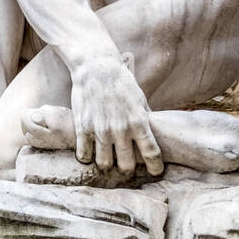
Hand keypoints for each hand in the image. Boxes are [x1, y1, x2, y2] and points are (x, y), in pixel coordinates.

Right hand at [70, 55, 163, 176]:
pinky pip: (84, 155)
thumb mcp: (139, 99)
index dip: (155, 167)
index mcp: (138, 122)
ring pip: (104, 164)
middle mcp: (120, 130)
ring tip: (107, 159)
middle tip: (126, 164)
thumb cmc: (120, 81)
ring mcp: (100, 130)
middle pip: (127, 166)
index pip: (152, 154)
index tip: (155, 171)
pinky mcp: (83, 127)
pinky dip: (87, 157)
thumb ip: (145, 119)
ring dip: (107, 164)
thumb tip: (154, 133)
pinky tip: (90, 151)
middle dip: (127, 168)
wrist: (96, 66)